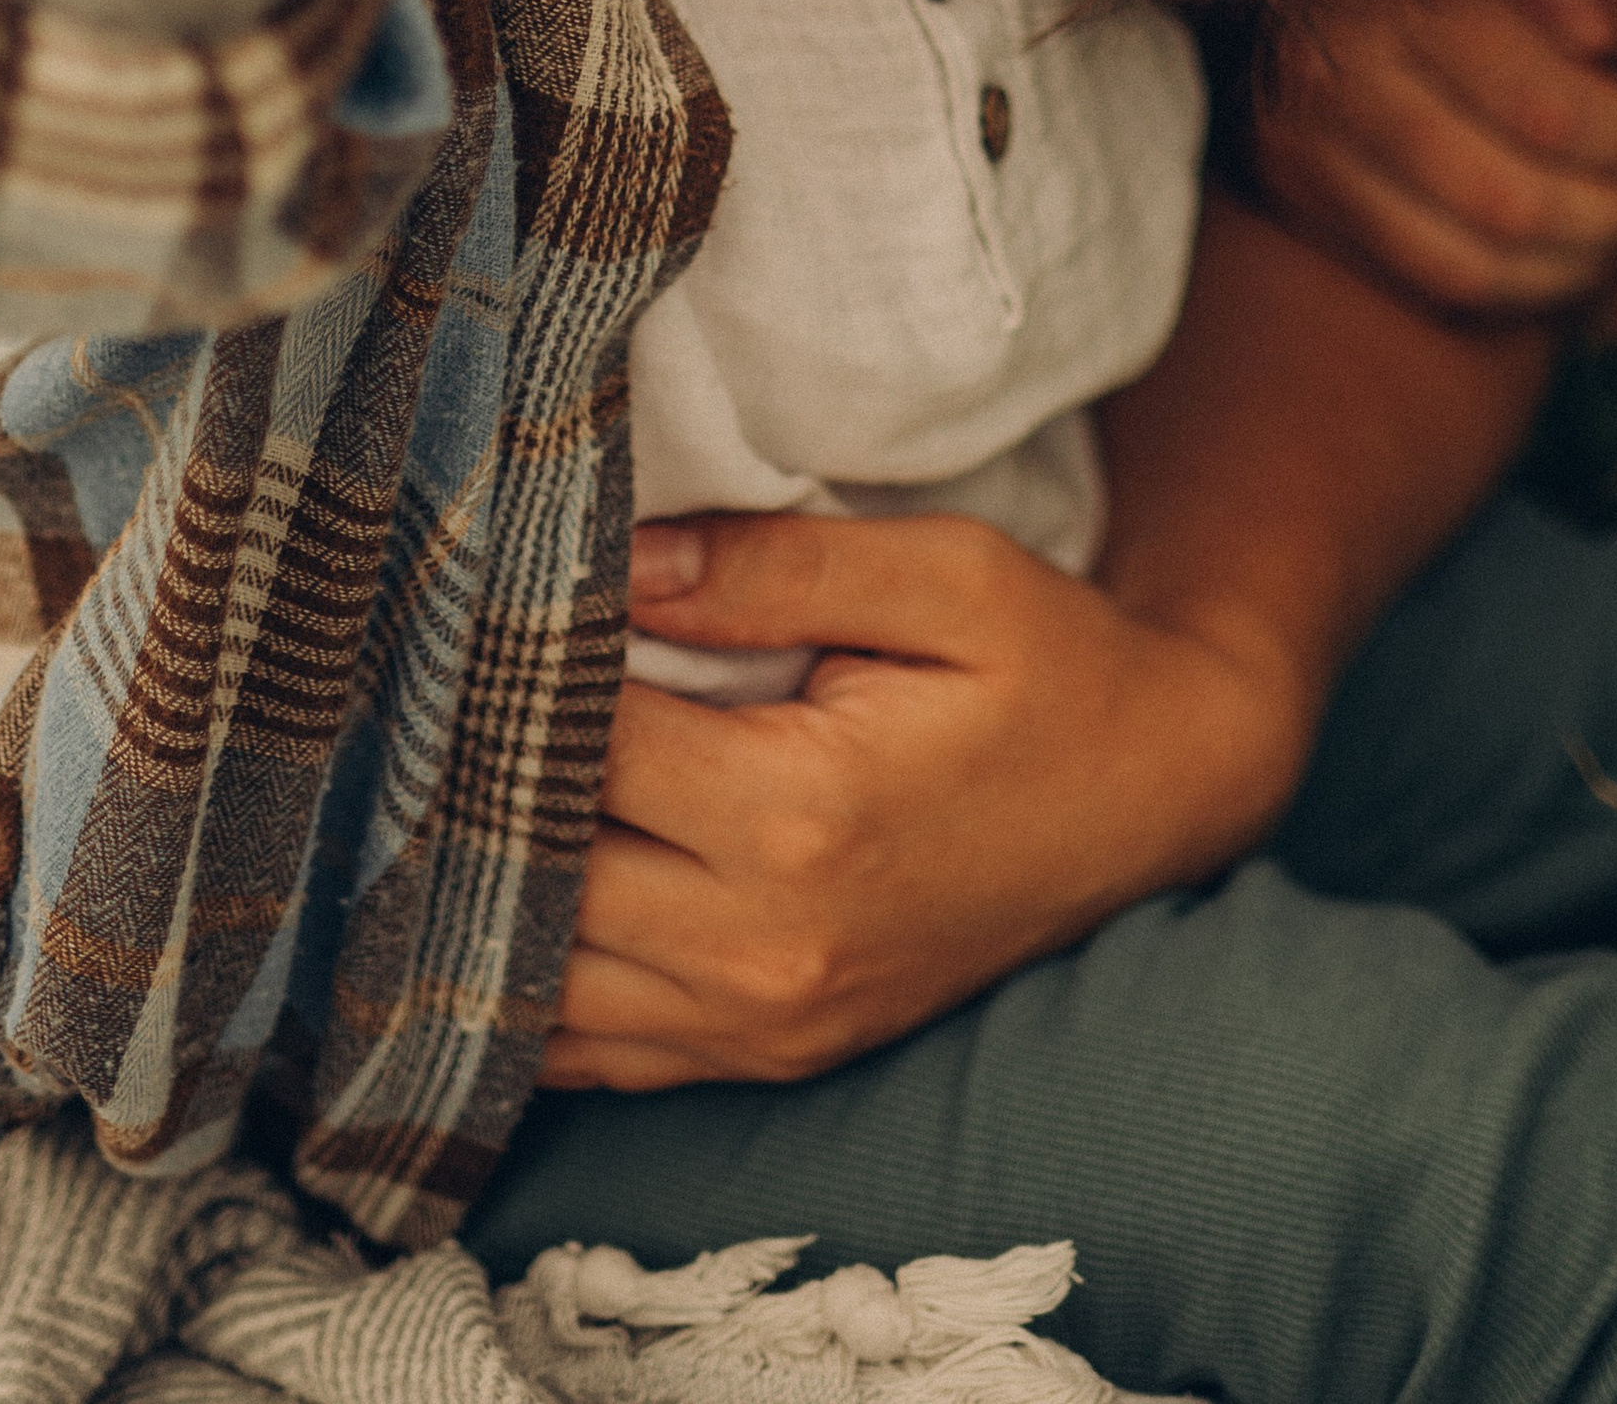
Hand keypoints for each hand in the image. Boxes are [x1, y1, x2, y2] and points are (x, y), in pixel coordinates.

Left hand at [545, 508, 1312, 1091]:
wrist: (1156, 796)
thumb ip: (775, 564)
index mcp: (803, 816)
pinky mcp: (771, 1054)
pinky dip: (530, 986)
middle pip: (538, 873)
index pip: (584, 745)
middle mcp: (767, 946)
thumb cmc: (1053, 666)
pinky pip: (593, 1053)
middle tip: (460, 685)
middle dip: (487, 777)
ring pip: (543, 983)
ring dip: (491, 887)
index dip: (521, 668)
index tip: (494, 600)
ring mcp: (766, 1022)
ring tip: (471, 780)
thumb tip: (623, 561)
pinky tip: (510, 896)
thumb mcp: (945, 575)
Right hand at [1250, 0, 1616, 318]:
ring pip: (1467, 267)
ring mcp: (1299, 151)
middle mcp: (1328, 86)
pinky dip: (1511, 286)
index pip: (1547, 110)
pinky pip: (1422, 278)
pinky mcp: (1289, 190)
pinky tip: (1564, 245)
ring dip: (1577, 265)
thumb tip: (1598, 34)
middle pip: (1514, 203)